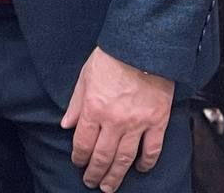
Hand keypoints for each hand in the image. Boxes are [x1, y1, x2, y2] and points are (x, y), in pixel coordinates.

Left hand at [60, 46, 172, 191]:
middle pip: (102, 156)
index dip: (79, 157)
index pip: (83, 142)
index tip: (78, 163)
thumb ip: (76, 103)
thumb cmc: (112, 56)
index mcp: (94, 108)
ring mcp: (137, 123)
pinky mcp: (157, 121)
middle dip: (95, 173)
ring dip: (116, 176)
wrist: (142, 45)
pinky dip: (146, 163)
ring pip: (124, 159)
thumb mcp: (85, 76)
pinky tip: (141, 169)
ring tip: (110, 187)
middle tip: (91, 182)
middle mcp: (114, 120)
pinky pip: (152, 150)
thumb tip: (66, 125)